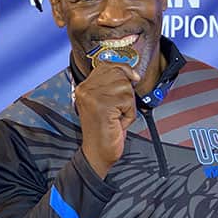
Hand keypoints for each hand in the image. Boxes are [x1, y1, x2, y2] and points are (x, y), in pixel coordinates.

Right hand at [75, 62, 140, 178]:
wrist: (97, 152)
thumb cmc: (105, 130)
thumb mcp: (107, 104)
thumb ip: (112, 87)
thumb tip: (131, 74)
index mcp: (85, 87)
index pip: (107, 65)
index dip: (123, 68)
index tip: (133, 76)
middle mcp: (85, 89)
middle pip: (119, 74)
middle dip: (127, 92)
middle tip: (119, 108)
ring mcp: (92, 97)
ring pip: (125, 88)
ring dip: (128, 105)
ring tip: (117, 116)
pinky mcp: (101, 106)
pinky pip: (128, 102)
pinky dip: (129, 114)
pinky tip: (118, 122)